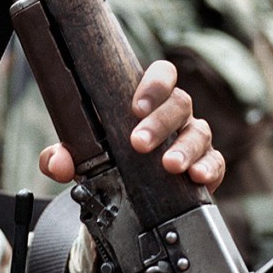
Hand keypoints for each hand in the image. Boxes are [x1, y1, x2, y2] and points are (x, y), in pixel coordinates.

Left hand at [38, 60, 224, 191]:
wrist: (131, 197)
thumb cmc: (111, 160)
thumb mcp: (85, 157)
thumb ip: (65, 156)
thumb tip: (56, 162)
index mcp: (150, 100)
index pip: (162, 75)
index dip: (154, 84)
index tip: (136, 106)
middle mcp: (176, 114)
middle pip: (180, 103)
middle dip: (161, 122)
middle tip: (139, 143)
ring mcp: (194, 138)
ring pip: (200, 132)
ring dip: (185, 148)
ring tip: (170, 166)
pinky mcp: (207, 165)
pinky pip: (216, 162)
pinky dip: (208, 168)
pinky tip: (196, 177)